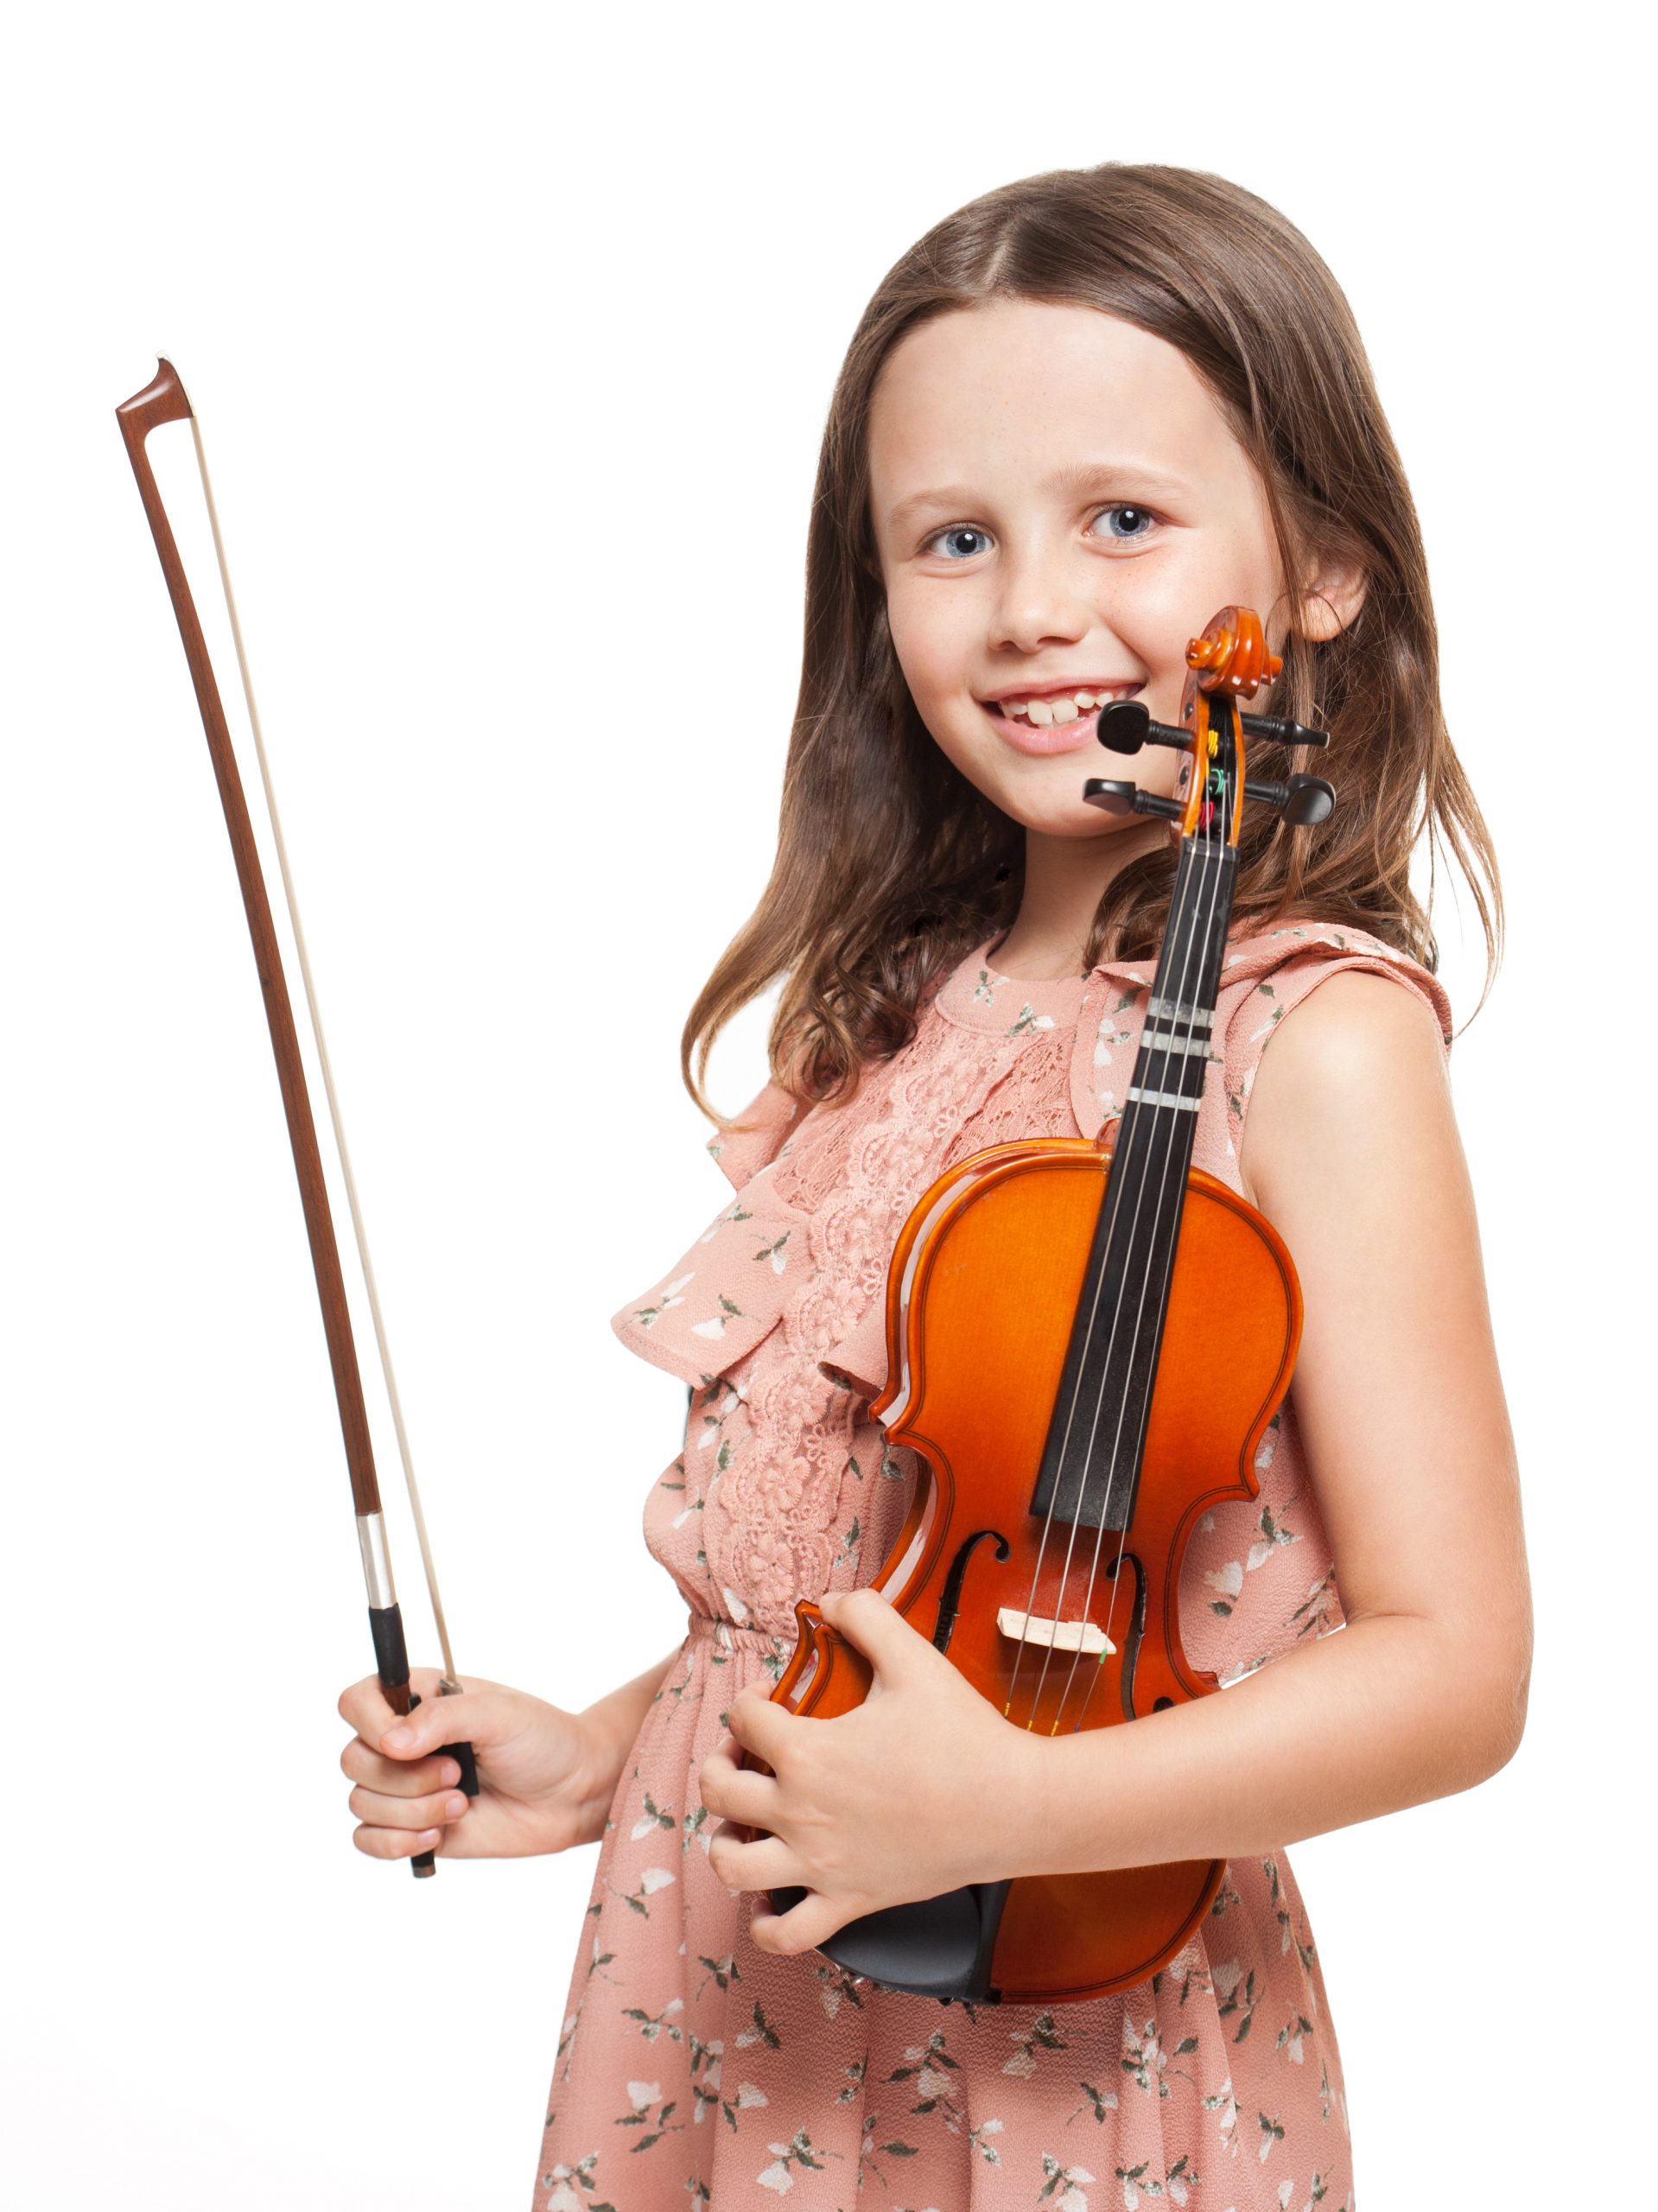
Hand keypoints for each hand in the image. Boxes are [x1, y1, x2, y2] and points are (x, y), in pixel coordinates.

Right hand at [337, 1667, 622, 1863]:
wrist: (572, 1795)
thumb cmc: (543, 1741)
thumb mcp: (500, 1714)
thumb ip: (443, 1718)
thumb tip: (391, 1741)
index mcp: (419, 1698)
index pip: (356, 1702)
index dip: (369, 1724)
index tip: (403, 1743)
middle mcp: (404, 1740)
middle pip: (353, 1760)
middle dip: (405, 1778)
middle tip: (457, 1774)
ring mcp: (405, 1786)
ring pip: (362, 1804)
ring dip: (414, 1811)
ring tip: (462, 1803)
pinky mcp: (411, 1826)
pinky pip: (368, 1841)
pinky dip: (396, 1843)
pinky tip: (439, 1833)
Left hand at [698, 1589, 1043, 1956]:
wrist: (1013, 1805)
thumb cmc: (964, 1734)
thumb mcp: (913, 1657)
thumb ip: (866, 1615)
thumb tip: (828, 1602)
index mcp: (808, 1753)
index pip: (745, 1719)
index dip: (750, 1698)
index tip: (772, 1695)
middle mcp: (802, 1813)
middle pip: (719, 1793)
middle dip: (719, 1765)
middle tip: (743, 1754)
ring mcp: (822, 1865)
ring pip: (733, 1868)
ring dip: (723, 1844)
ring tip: (738, 1825)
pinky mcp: (851, 1901)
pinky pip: (787, 1934)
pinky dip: (766, 1924)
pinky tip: (771, 1897)